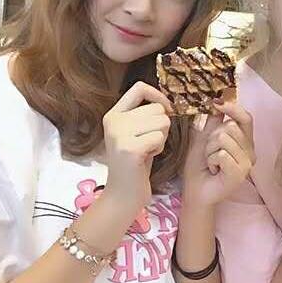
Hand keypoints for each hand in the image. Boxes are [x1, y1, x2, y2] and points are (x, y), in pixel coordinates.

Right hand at [103, 81, 171, 209]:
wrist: (122, 195)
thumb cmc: (134, 165)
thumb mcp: (135, 134)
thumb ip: (144, 117)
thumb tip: (167, 102)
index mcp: (114, 114)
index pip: (139, 88)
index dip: (159, 96)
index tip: (167, 109)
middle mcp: (113, 121)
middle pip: (157, 109)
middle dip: (162, 127)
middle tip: (149, 144)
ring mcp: (119, 134)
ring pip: (162, 122)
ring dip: (161, 138)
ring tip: (148, 151)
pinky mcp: (129, 148)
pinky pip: (159, 137)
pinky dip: (159, 148)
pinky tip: (147, 158)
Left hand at [183, 102, 255, 206]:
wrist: (195, 190)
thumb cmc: (200, 166)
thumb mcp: (205, 138)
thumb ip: (214, 120)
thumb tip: (219, 99)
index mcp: (245, 142)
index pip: (246, 118)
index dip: (233, 108)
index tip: (216, 103)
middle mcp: (250, 152)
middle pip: (230, 127)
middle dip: (212, 138)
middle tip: (210, 153)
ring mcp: (247, 163)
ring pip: (224, 139)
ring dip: (210, 150)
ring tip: (211, 162)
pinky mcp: (240, 173)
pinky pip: (222, 154)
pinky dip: (211, 161)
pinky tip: (213, 170)